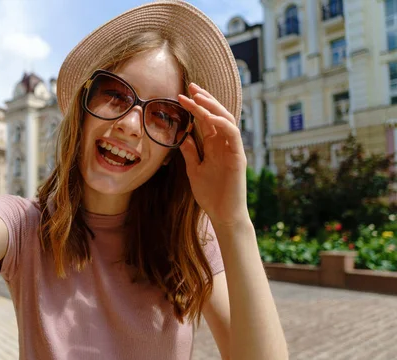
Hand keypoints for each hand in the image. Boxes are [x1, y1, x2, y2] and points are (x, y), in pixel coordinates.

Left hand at [178, 83, 249, 227]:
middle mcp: (224, 144)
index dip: (195, 107)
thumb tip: (183, 135)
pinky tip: (209, 116)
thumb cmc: (210, 194)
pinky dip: (222, 123)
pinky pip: (233, 133)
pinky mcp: (238, 156)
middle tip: (190, 86)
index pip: (205, 121)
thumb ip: (190, 152)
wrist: (222, 213)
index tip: (181, 96)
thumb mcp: (194, 169)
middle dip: (204, 99)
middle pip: (216, 115)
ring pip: (226, 119)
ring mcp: (232, 148)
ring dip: (212, 106)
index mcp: (214, 146)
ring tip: (198, 96)